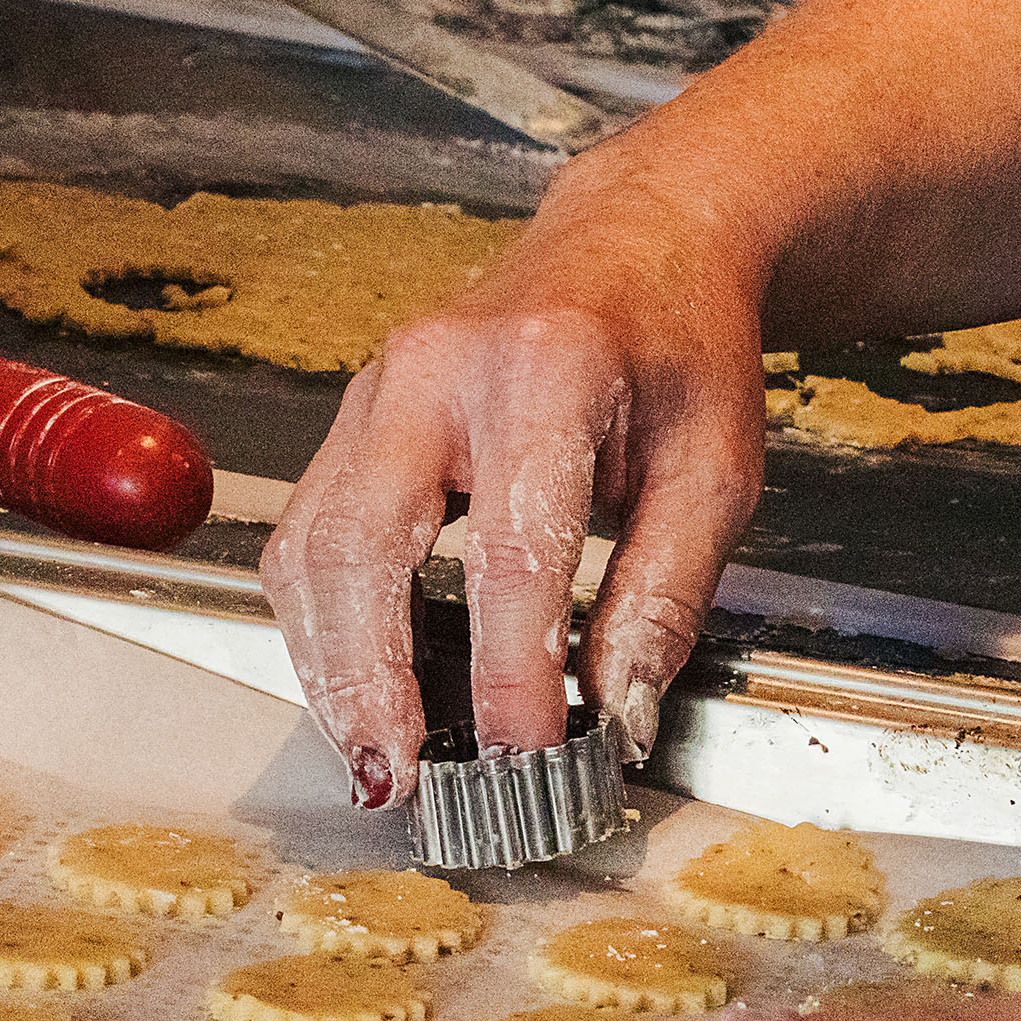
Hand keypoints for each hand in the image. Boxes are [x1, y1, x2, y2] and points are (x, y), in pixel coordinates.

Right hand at [260, 154, 770, 806]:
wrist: (637, 241)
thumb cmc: (679, 348)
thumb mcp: (714, 474)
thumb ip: (662, 601)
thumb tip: (615, 720)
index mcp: (548, 372)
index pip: (508, 553)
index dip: (506, 673)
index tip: (522, 758)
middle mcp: (437, 371)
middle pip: (362, 546)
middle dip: (368, 680)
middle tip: (399, 779)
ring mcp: (376, 391)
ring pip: (310, 547)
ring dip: (329, 668)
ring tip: (376, 759)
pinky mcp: (351, 423)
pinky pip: (306, 538)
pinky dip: (322, 629)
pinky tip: (361, 692)